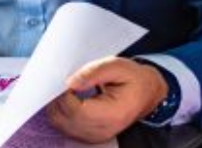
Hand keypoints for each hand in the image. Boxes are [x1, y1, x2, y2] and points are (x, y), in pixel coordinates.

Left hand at [46, 57, 167, 142]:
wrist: (145, 94)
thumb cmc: (132, 79)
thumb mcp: (118, 66)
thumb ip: (93, 72)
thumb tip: (70, 82)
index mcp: (112, 114)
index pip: (76, 110)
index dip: (64, 94)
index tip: (63, 77)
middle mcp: (102, 130)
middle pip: (65, 118)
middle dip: (56, 98)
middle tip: (60, 79)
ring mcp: (94, 136)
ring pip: (60, 123)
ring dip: (56, 105)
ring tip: (65, 87)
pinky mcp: (88, 136)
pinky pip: (64, 126)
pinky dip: (60, 111)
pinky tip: (67, 97)